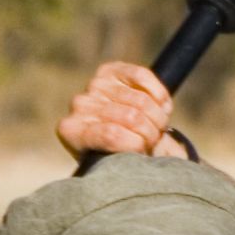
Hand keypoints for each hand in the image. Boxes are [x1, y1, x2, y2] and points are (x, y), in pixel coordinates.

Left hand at [56, 61, 187, 163]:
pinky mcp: (111, 70)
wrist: (113, 134)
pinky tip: (162, 107)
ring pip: (141, 100)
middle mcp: (79, 105)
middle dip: (151, 132)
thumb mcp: (115, 165)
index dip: (137, 144)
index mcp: (72, 132)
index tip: (143, 152)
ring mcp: (94, 85)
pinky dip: (160, 95)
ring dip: (159, 117)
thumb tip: (140, 158)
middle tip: (153, 141)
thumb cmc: (116, 154)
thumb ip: (121, 161)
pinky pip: (143, 76)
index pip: (111, 134)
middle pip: (131, 116)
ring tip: (158, 126)